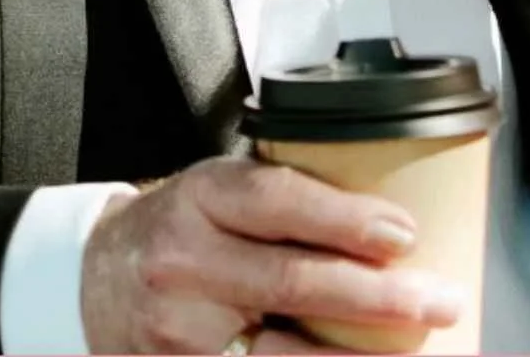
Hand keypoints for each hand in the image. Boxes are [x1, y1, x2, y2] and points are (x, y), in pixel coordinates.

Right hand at [79, 157, 465, 354]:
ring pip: (278, 356)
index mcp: (202, 198)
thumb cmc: (179, 227)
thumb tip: (390, 222)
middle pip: (292, 283)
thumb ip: (285, 202)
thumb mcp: (219, 190)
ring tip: (416, 353)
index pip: (280, 202)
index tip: (405, 234)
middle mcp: (185, 263)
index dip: (346, 220)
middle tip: (440, 302)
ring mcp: (178, 333)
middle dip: (377, 299)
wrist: (90, 280)